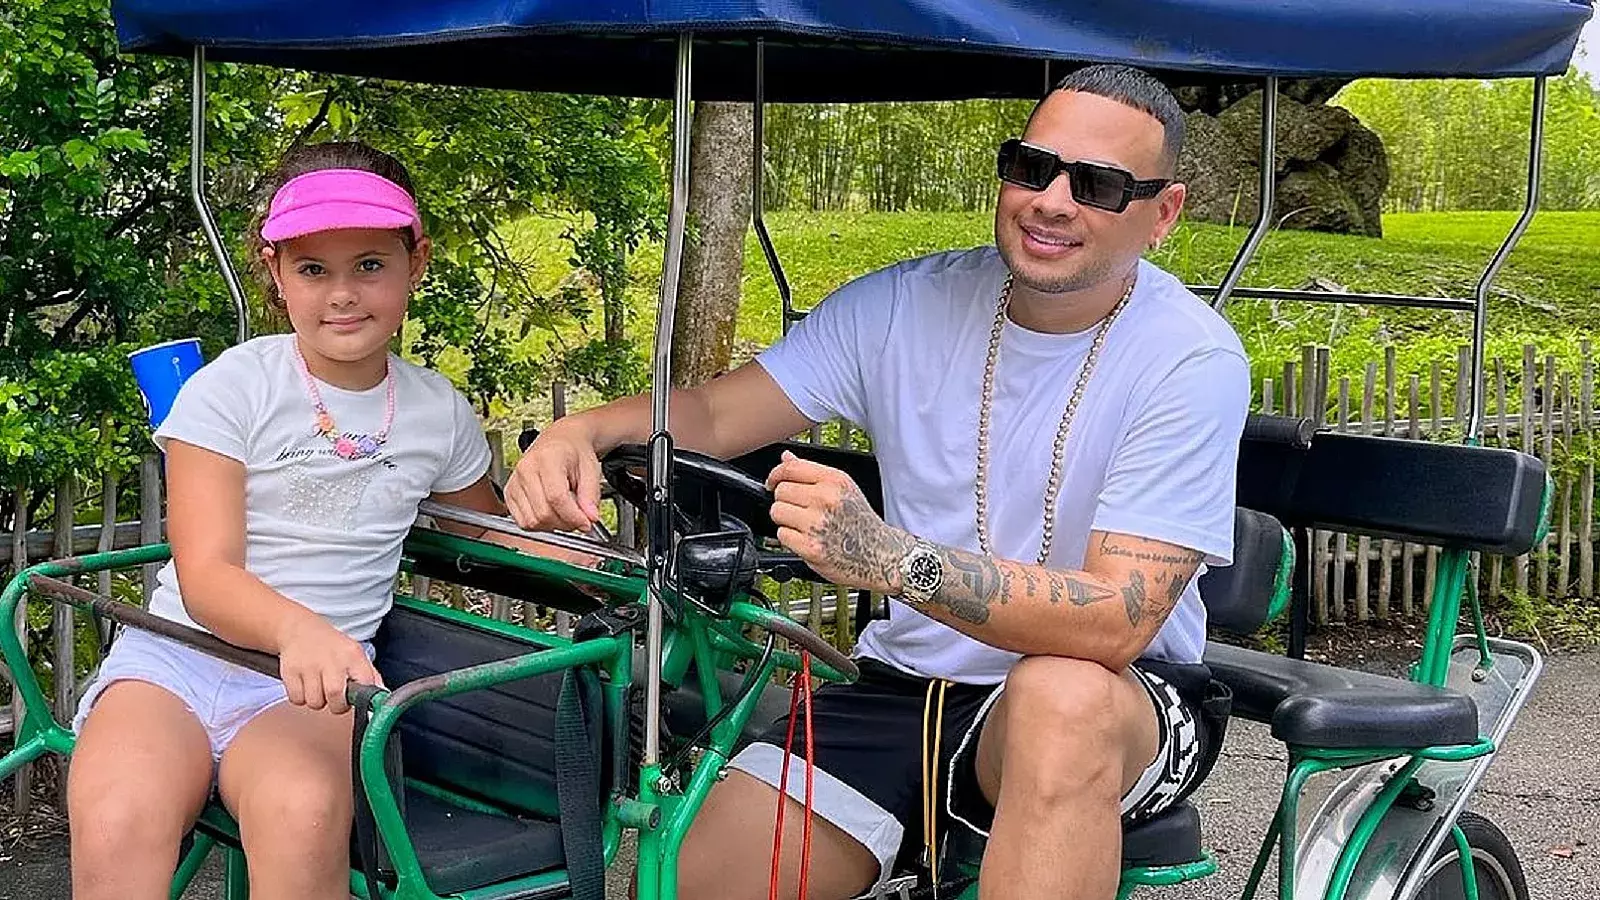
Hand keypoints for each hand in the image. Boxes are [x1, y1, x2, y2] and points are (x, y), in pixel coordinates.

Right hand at [275, 615, 383, 714]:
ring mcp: (309, 665)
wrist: (299, 629)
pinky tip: (304, 684)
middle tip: (334, 697)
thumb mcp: (355, 654)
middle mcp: (331, 659)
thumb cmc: (331, 646)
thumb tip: (383, 696)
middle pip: (336, 696)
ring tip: (318, 687)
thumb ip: (370, 676)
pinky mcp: (290, 671)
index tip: (356, 699)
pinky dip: (300, 697)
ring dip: (317, 701)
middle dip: (336, 705)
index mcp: (352, 655)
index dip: (361, 698)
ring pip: (315, 702)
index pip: (365, 684)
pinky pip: (297, 699)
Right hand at [505, 419, 603, 531]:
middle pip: (543, 513)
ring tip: (565, 511)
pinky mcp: (509, 494)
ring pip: (532, 522)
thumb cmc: (574, 453)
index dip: (573, 516)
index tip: (587, 523)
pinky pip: (523, 522)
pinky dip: (540, 524)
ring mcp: (514, 482)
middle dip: (566, 523)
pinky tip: (551, 512)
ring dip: (553, 525)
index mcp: (547, 458)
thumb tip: (590, 518)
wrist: (560, 441)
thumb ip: (591, 495)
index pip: (556, 497)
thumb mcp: (591, 469)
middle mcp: (525, 469)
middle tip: (579, 517)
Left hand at [766, 450, 912, 593]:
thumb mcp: (843, 489)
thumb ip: (813, 472)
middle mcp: (826, 499)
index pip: (791, 468)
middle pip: (781, 491)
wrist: (878, 554)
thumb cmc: (860, 522)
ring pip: (777, 512)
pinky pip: (782, 534)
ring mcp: (817, 523)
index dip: (775, 475)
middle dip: (785, 501)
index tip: (772, 482)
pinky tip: (806, 539)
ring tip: (803, 525)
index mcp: (834, 481)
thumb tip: (786, 458)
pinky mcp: (810, 547)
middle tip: (800, 511)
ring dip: (785, 520)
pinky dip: (790, 539)